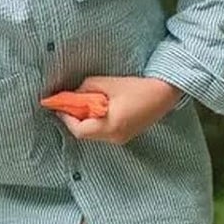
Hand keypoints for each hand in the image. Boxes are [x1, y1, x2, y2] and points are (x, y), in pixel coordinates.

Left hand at [58, 75, 183, 144]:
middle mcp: (114, 137)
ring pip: (94, 134)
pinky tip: (98, 110)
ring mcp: (121, 139)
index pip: (79, 129)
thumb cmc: (138, 87)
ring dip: (85, 121)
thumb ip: (87, 89)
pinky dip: (96, 123)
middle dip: (74, 119)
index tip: (58, 107)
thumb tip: (72, 94)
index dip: (66, 119)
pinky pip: (104, 132)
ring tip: (83, 105)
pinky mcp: (126, 136)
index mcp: (110, 126)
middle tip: (69, 105)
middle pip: (85, 133)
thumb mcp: (109, 84)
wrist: (166, 93)